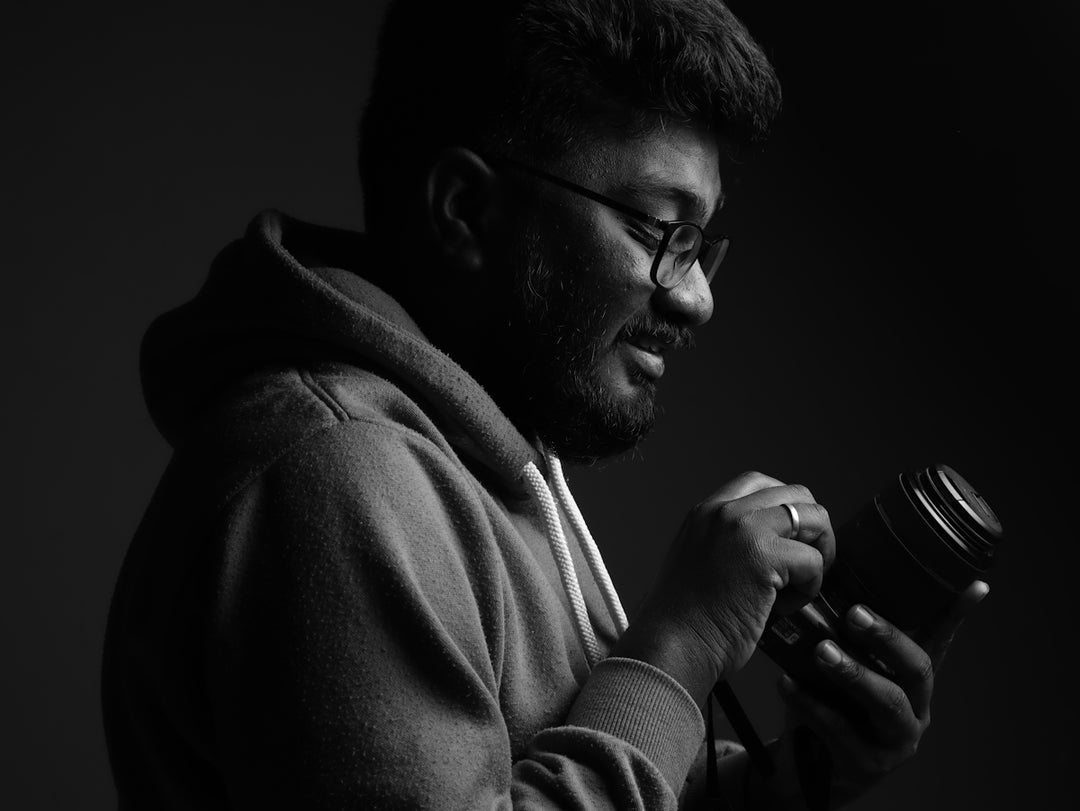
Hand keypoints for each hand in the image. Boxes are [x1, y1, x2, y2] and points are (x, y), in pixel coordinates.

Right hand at [615, 471, 835, 704]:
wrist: (673, 644)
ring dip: (817, 554)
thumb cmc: (685, 617)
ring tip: (796, 585)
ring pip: (815, 518)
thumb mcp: (699, 558)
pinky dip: (809, 588)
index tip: (788, 539)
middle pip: (796, 493)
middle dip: (812, 529)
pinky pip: (814, 561)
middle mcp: (725, 511)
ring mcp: (745, 529)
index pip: (760, 482)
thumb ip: (728, 540)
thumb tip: (777, 542)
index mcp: (707, 511)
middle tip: (803, 565)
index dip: (785, 507)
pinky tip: (783, 606)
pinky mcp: (765, 556)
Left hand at [774, 580, 989, 804]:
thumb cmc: (826, 703)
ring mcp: (897, 738)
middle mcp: (916, 707)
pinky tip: (787, 683)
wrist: (804, 765)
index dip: (956, 614)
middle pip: (918, 668)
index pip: (939, 640)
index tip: (974, 584)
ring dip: (854, 673)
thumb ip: (843, 635)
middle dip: (887, 637)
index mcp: (912, 679)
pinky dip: (812, 704)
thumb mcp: (839, 665)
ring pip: (888, 702)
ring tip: (822, 651)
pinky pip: (842, 730)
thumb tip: (821, 582)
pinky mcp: (869, 762)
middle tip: (853, 613)